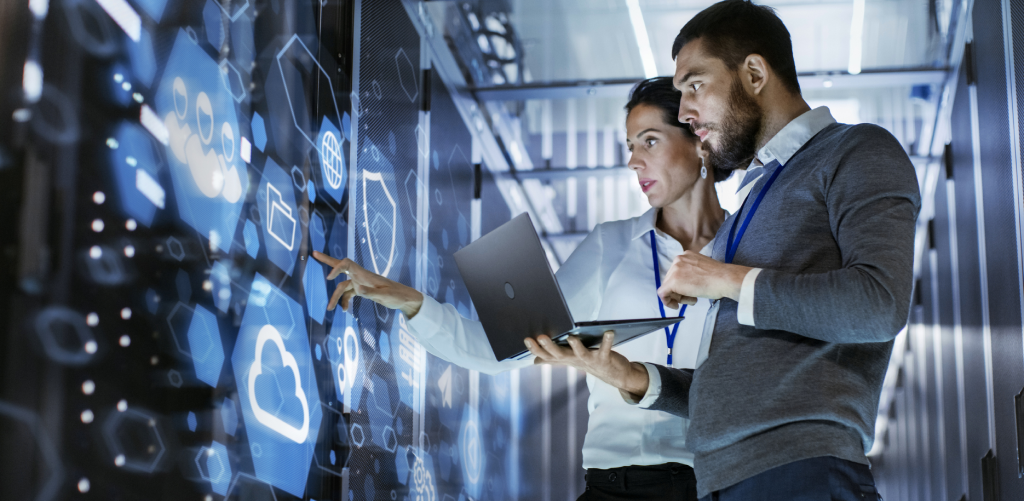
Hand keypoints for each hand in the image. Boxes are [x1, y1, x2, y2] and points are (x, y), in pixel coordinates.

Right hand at [311, 251, 424, 317]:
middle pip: (341, 266)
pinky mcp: (362, 290)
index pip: (346, 264)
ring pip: (342, 287)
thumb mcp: (385, 296)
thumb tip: (358, 290)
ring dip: (335, 297)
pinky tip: (344, 310)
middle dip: (327, 261)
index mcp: (364, 274)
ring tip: (328, 309)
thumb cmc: (396, 295)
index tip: (329, 278)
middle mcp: (360, 276)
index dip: (336, 267)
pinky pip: (349, 293)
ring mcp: (360, 283)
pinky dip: (345, 301)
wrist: (404, 298)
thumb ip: (371, 293)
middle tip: (314, 253)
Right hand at [525, 331, 650, 398]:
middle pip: (560, 355)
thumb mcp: (570, 360)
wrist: (614, 375)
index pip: (547, 355)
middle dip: (550, 347)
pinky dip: (607, 341)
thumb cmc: (590, 363)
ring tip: (571, 337)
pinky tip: (609, 332)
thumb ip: (554, 359)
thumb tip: (535, 361)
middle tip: (541, 337)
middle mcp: (576, 360)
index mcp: (566, 358)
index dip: (536, 349)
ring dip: (576, 346)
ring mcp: (590, 360)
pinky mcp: (605, 358)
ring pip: (581, 354)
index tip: (526, 339)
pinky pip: (606, 349)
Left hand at [657, 251, 750, 308]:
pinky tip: (676, 305)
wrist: (724, 279)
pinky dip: (667, 301)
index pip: (677, 273)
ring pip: (667, 287)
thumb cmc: (719, 277)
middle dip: (679, 292)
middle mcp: (678, 260)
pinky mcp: (672, 281)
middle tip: (691, 298)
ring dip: (678, 297)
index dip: (681, 285)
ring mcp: (674, 269)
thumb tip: (686, 283)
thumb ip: (691, 273)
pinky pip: (662, 293)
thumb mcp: (702, 270)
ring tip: (693, 299)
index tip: (688, 292)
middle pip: (670, 279)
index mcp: (686, 255)